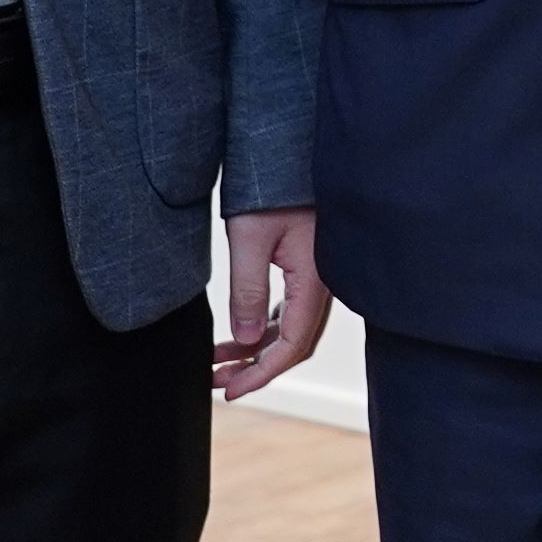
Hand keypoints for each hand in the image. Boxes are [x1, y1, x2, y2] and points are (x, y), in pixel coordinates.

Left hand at [216, 207, 331, 400]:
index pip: (292, 344)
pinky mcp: (308, 268)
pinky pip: (290, 310)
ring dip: (257, 349)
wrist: (288, 152)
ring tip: (219, 360)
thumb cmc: (271, 190)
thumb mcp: (250, 239)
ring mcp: (318, 277)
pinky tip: (241, 333)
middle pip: (294, 343)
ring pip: (290, 328)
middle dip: (256, 367)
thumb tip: (245, 340)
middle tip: (220, 381)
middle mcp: (322, 284)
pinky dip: (264, 328)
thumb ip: (248, 291)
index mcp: (315, 280)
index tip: (232, 390)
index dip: (262, 373)